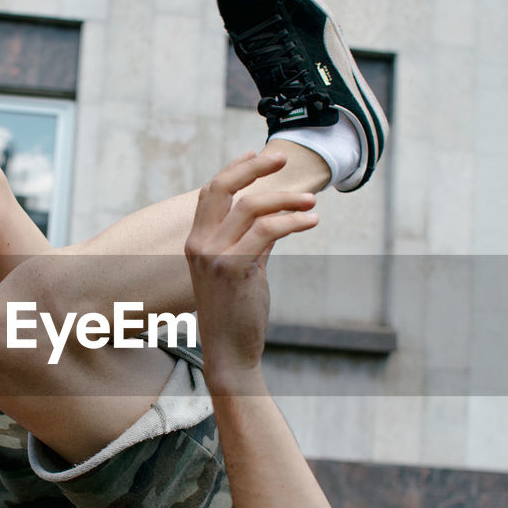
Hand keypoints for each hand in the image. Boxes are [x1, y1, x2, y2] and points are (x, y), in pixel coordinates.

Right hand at [185, 153, 316, 388]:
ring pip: (250, 206)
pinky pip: (267, 231)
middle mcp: (199, 244)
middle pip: (222, 187)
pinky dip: (293, 221)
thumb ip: (254, 241)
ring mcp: (213, 256)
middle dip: (254, 168)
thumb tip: (276, 216)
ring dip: (286, 198)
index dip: (234, 169)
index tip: (258, 155)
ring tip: (311, 202)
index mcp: (196, 242)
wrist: (228, 351)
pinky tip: (311, 221)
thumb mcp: (243, 269)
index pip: (211, 192)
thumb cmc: (236, 312)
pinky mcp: (233, 268)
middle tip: (283, 159)